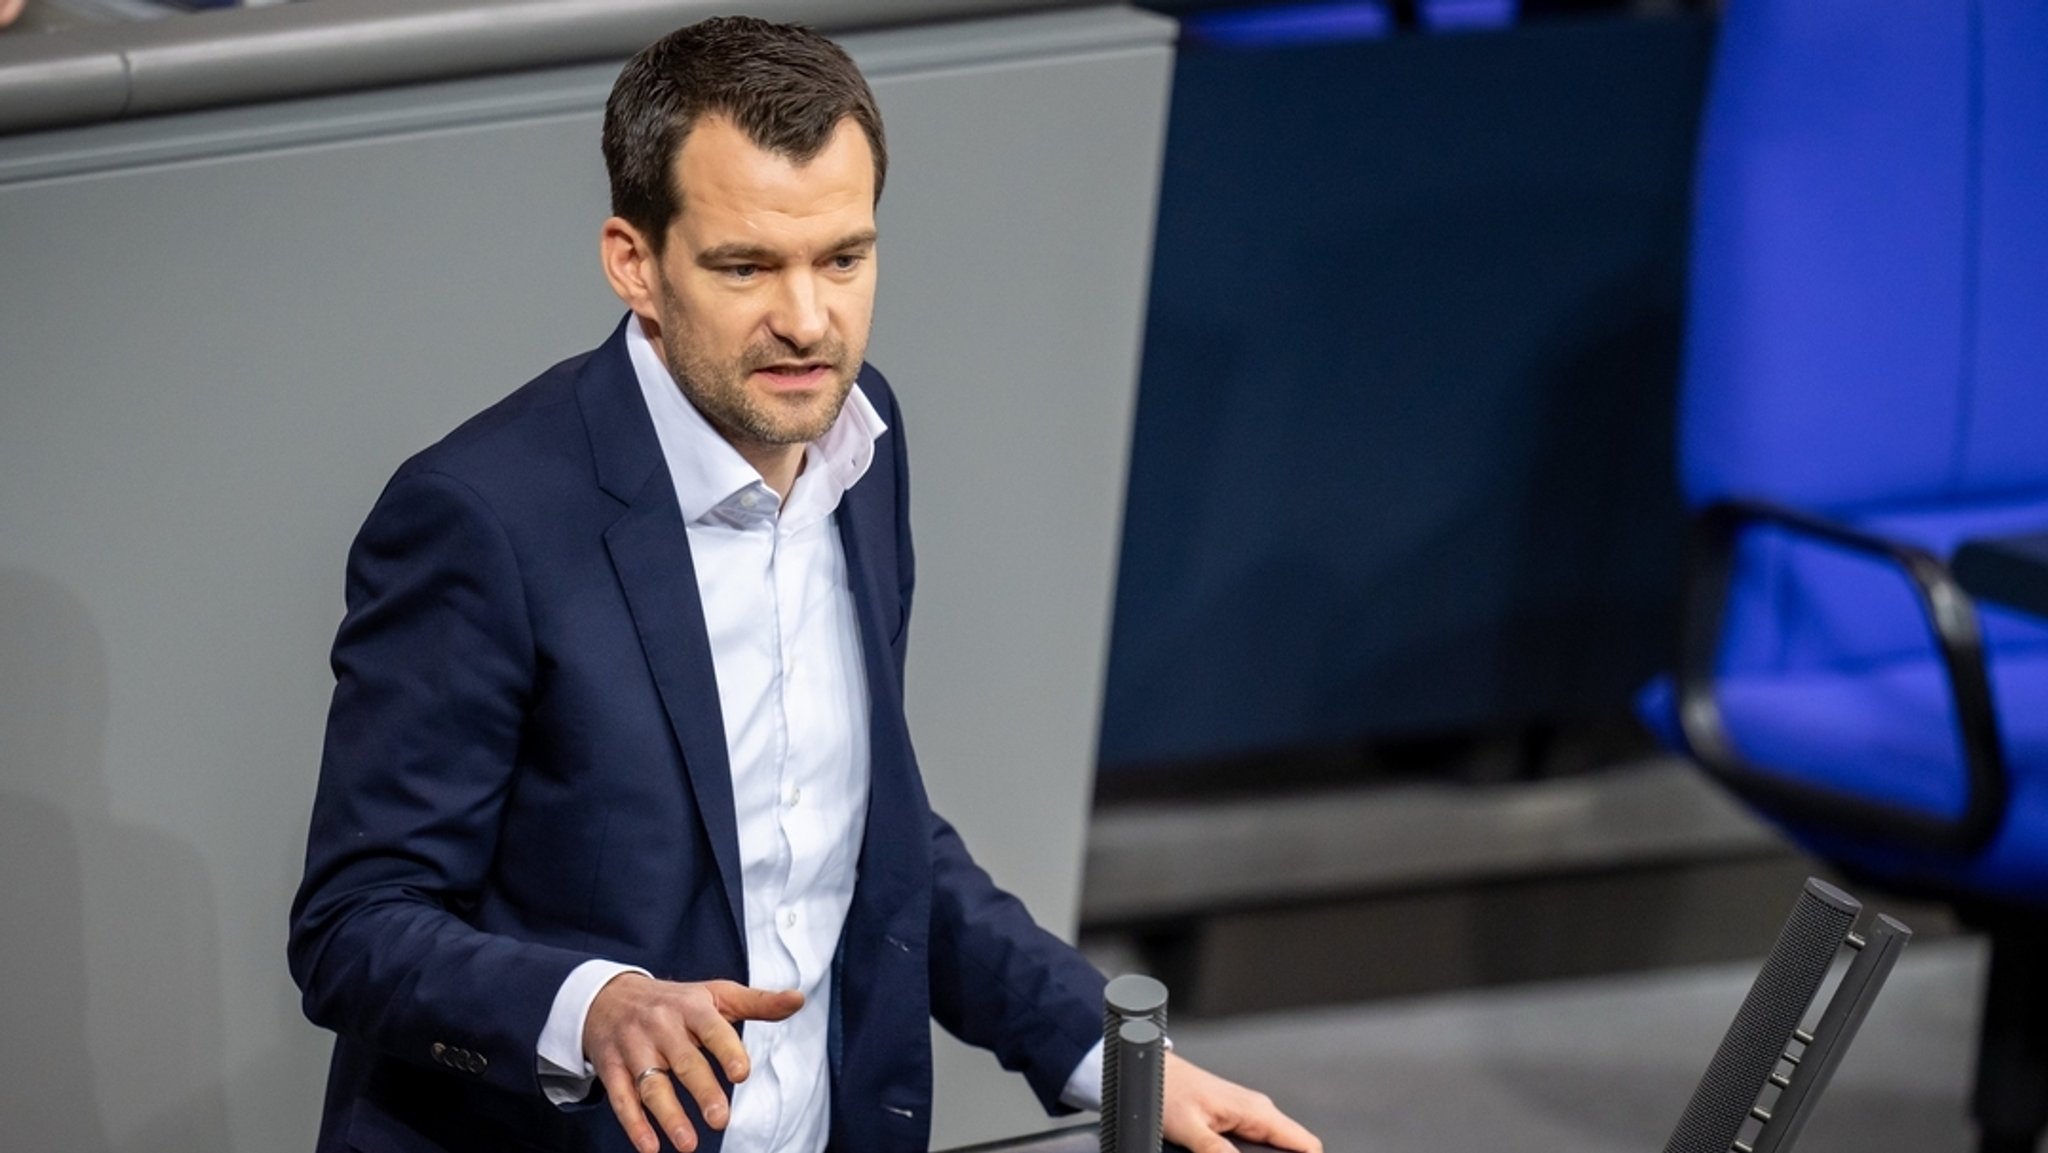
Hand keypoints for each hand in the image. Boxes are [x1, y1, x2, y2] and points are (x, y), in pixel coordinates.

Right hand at [583, 972, 803, 1152]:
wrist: (609, 996)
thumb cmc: (676, 1001)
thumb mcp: (716, 994)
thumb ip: (758, 1002)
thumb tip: (799, 999)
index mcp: (691, 1006)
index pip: (712, 1028)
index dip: (726, 1050)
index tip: (741, 1074)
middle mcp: (661, 1026)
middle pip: (683, 1061)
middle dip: (702, 1091)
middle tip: (721, 1120)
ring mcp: (633, 1047)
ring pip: (652, 1084)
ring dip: (669, 1116)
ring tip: (689, 1144)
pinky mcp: (611, 1067)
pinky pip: (621, 1098)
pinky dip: (634, 1124)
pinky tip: (650, 1147)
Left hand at [1161, 1051, 1322, 1152]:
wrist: (1153, 1071)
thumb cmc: (1168, 1089)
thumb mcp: (1189, 1127)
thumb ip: (1214, 1150)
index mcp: (1256, 1111)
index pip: (1307, 1145)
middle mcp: (1257, 1111)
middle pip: (1291, 1149)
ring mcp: (1247, 1115)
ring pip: (1273, 1147)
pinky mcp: (1234, 1120)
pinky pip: (1256, 1144)